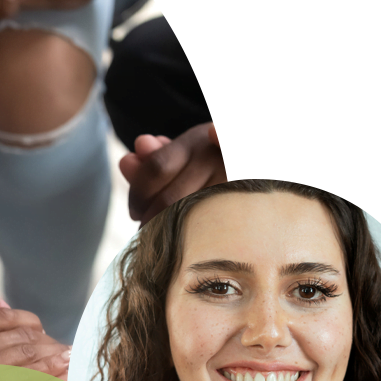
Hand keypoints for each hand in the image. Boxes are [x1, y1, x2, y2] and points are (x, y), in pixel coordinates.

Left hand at [119, 123, 249, 225]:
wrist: (254, 169)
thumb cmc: (210, 166)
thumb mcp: (182, 157)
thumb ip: (150, 163)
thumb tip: (125, 162)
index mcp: (197, 141)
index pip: (155, 169)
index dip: (138, 195)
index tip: (135, 211)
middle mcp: (217, 157)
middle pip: (170, 200)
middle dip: (151, 220)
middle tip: (146, 231)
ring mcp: (234, 182)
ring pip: (189, 218)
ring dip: (170, 233)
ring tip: (166, 237)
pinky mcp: (244, 206)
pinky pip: (209, 230)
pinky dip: (192, 238)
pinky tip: (189, 239)